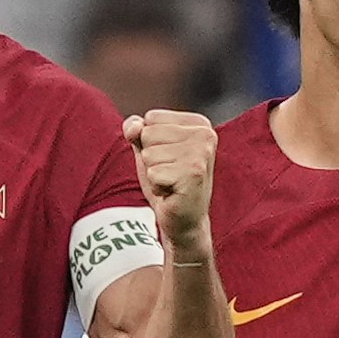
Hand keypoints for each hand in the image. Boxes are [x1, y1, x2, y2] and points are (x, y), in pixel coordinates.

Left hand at [125, 110, 213, 243]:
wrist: (183, 220)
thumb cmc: (167, 182)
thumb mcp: (148, 150)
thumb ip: (136, 130)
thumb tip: (134, 126)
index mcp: (198, 123)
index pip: (151, 117)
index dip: (150, 142)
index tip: (169, 159)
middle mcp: (205, 134)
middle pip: (148, 133)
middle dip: (151, 158)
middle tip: (169, 173)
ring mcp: (202, 153)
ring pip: (149, 154)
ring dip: (154, 173)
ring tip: (171, 182)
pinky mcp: (194, 172)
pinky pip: (153, 173)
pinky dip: (157, 186)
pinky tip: (172, 192)